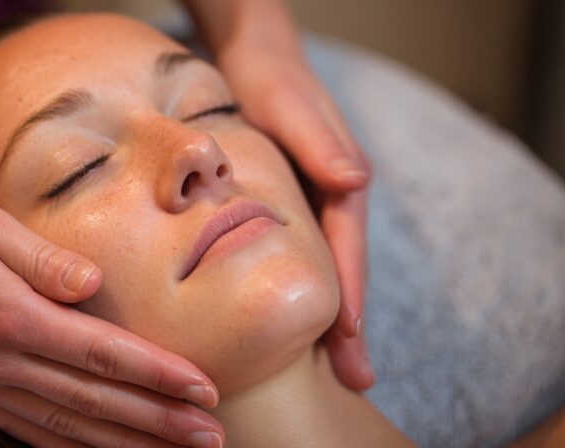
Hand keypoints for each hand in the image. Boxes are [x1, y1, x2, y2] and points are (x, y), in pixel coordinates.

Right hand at [0, 157, 223, 446]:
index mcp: (8, 314)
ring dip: (123, 443)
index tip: (204, 389)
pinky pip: (22, 431)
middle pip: (92, 400)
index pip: (102, 353)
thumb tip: (94, 284)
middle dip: (156, 420)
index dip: (157, 375)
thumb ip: (39, 259)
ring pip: (63, 427)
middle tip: (209, 436)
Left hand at [216, 36, 373, 389]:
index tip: (349, 343)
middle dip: (347, 325)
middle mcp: (333, 198)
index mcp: (340, 181)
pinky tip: (287, 316)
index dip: (349, 298)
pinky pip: (295, 254)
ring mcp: (312, 204)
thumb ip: (319, 142)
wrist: (254, 58)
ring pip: (319, 268)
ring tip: (329, 368)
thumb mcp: (289, 104)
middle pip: (341, 270)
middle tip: (352, 379)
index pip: (347, 250)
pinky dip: (296, 287)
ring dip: (325, 316)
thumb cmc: (270, 79)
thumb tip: (355, 179)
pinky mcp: (289, 204)